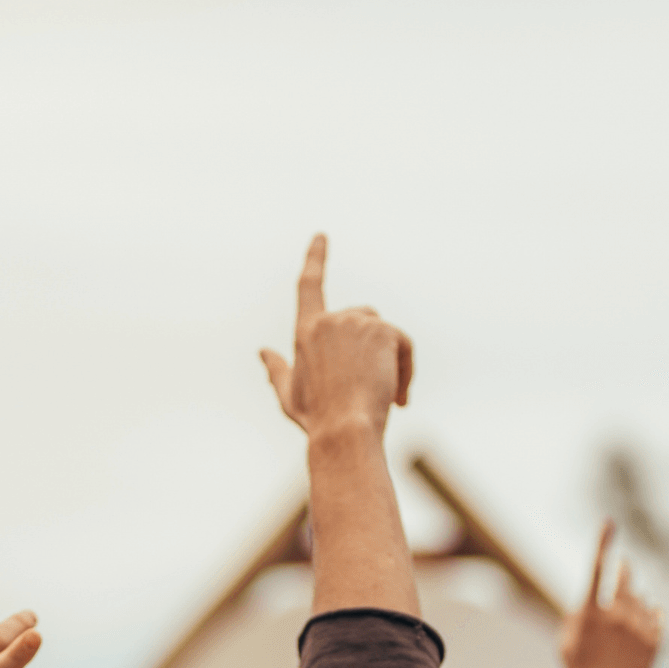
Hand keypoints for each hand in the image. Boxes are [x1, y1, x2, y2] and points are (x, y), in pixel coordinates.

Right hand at [258, 235, 413, 439]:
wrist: (344, 431)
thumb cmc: (316, 420)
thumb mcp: (289, 395)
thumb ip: (276, 369)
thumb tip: (262, 352)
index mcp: (305, 331)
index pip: (309, 286)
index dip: (315, 259)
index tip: (321, 236)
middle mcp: (329, 320)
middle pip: (364, 318)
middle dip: (374, 348)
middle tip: (378, 389)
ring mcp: (356, 322)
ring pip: (385, 335)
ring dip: (391, 362)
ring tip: (389, 398)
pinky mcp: (382, 330)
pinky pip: (403, 345)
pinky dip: (406, 369)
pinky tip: (400, 398)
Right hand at [561, 520, 662, 667]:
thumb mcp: (564, 645)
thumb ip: (575, 617)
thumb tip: (588, 600)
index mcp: (591, 614)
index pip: (596, 569)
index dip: (602, 543)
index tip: (609, 523)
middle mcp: (618, 615)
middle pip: (623, 578)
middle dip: (622, 571)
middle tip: (622, 568)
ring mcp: (640, 626)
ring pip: (639, 597)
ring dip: (632, 600)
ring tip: (622, 623)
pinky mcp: (656, 638)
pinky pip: (655, 614)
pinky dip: (648, 616)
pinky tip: (637, 631)